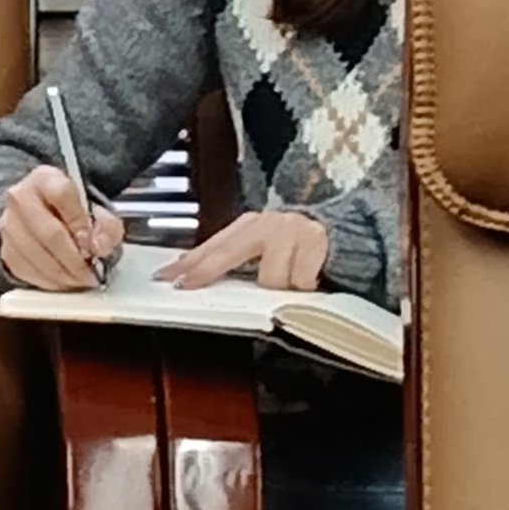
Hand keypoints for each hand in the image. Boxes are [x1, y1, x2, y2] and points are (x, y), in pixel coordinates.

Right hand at [0, 163, 125, 293]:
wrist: (38, 215)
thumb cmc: (70, 212)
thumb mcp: (95, 209)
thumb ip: (107, 226)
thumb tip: (98, 248)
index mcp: (45, 179)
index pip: (62, 196)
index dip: (80, 222)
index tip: (93, 243)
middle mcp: (20, 198)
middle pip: (48, 233)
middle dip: (74, 259)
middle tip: (91, 274)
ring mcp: (8, 225)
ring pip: (37, 256)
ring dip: (63, 274)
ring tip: (81, 280)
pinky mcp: (5, 249)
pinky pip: (27, 271)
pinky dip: (49, 282)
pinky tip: (64, 281)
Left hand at [166, 208, 332, 291]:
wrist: (342, 233)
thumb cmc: (295, 246)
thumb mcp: (260, 247)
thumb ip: (235, 259)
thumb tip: (197, 276)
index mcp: (249, 225)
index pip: (211, 246)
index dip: (188, 263)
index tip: (166, 276)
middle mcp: (267, 224)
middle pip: (227, 254)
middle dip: (206, 272)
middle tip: (187, 286)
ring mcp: (290, 231)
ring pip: (269, 277)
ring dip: (278, 286)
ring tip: (289, 280)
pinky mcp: (314, 242)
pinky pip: (298, 280)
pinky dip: (303, 285)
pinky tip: (308, 277)